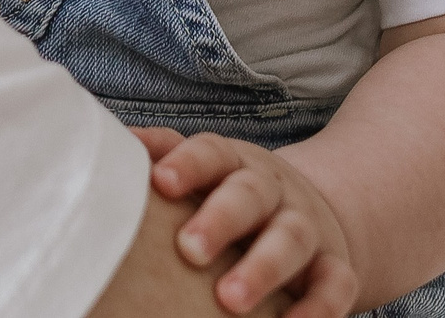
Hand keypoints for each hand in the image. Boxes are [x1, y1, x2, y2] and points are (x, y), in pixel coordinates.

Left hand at [134, 129, 355, 317]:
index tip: (160, 182)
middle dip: (221, 220)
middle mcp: (273, 190)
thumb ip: (163, 155)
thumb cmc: (232, 194)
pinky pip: (335, 285)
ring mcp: (307, 226)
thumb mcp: (205, 169)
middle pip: (250, 195)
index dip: (187, 164)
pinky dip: (318, 308)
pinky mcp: (335, 265)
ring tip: (230, 300)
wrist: (313, 212)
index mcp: (233, 163)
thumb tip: (109, 143)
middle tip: (189, 249)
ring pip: (290, 239)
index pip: (212, 154)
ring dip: (263, 269)